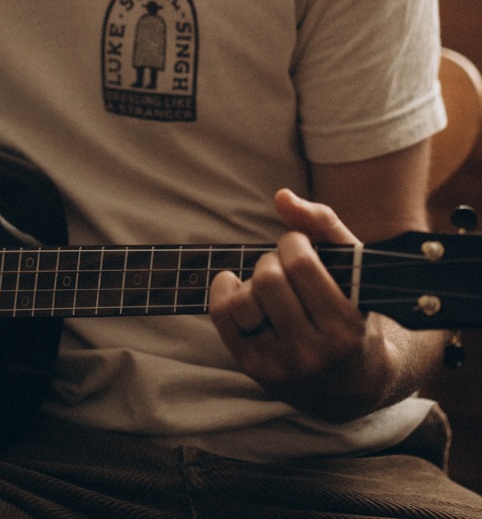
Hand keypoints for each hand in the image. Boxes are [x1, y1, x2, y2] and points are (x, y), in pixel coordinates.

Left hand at [209, 188, 398, 420]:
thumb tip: (281, 196)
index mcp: (345, 328)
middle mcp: (312, 354)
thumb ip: (323, 224)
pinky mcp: (255, 368)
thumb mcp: (354, 266)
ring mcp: (281, 366)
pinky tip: (236, 284)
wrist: (355, 382)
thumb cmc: (354, 309)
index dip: (293, 240)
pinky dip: (223, 290)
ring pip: (242, 300)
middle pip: (268, 279)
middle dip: (273, 258)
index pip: (299, 263)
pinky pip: (222, 317)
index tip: (301, 244)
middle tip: (286, 264)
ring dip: (251, 280)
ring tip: (271, 284)